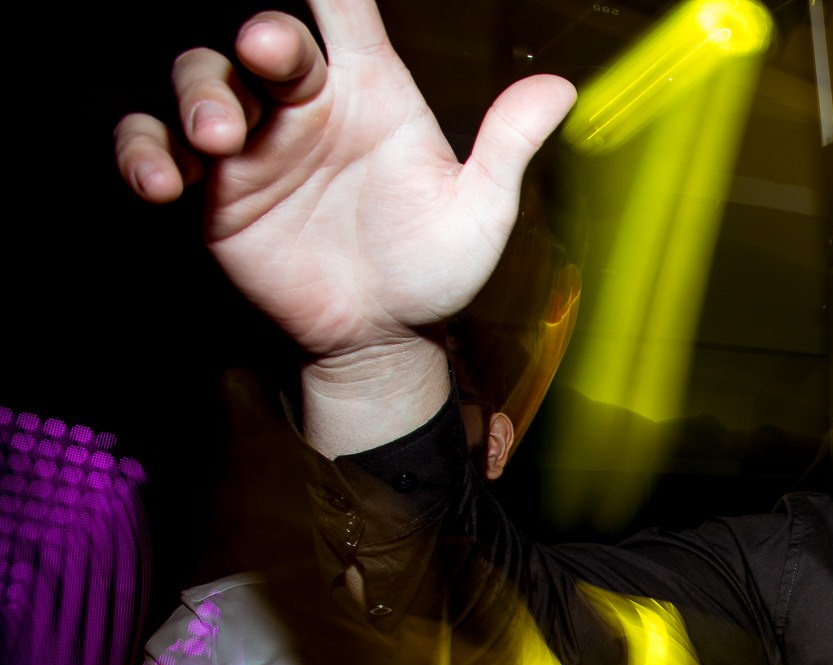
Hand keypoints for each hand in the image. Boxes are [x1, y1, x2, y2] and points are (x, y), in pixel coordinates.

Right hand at [112, 1, 575, 449]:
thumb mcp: (479, 212)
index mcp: (370, 88)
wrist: (384, 338)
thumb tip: (561, 90)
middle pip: (266, 40)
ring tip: (218, 138)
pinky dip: (145, 153)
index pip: (343, 8)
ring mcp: (252, 141)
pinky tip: (162, 180)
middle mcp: (304, 101)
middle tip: (266, 55)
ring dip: (201, 96)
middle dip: (260, 41)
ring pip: (204, 81)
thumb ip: (508, 147)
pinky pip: (156, 149)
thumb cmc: (432, 267)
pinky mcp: (212, 189)